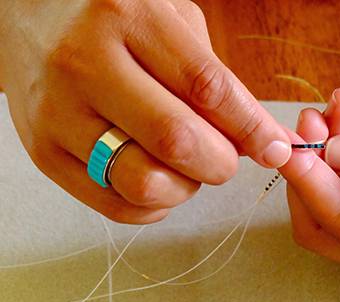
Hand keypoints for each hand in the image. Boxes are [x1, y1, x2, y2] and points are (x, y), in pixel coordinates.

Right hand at [0, 0, 290, 222]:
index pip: (208, 88)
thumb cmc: (112, 17)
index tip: (275, 149)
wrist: (25, 13)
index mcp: (129, 19)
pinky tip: (157, 178)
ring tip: (183, 166)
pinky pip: (116, 206)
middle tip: (224, 157)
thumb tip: (266, 140)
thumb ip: (217, 80)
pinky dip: (154, 206)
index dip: (251, 128)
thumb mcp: (171, 21)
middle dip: (220, 163)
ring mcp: (58, 112)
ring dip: (185, 188)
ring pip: (144, 182)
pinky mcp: (44, 152)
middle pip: (177, 142)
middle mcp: (86, 64)